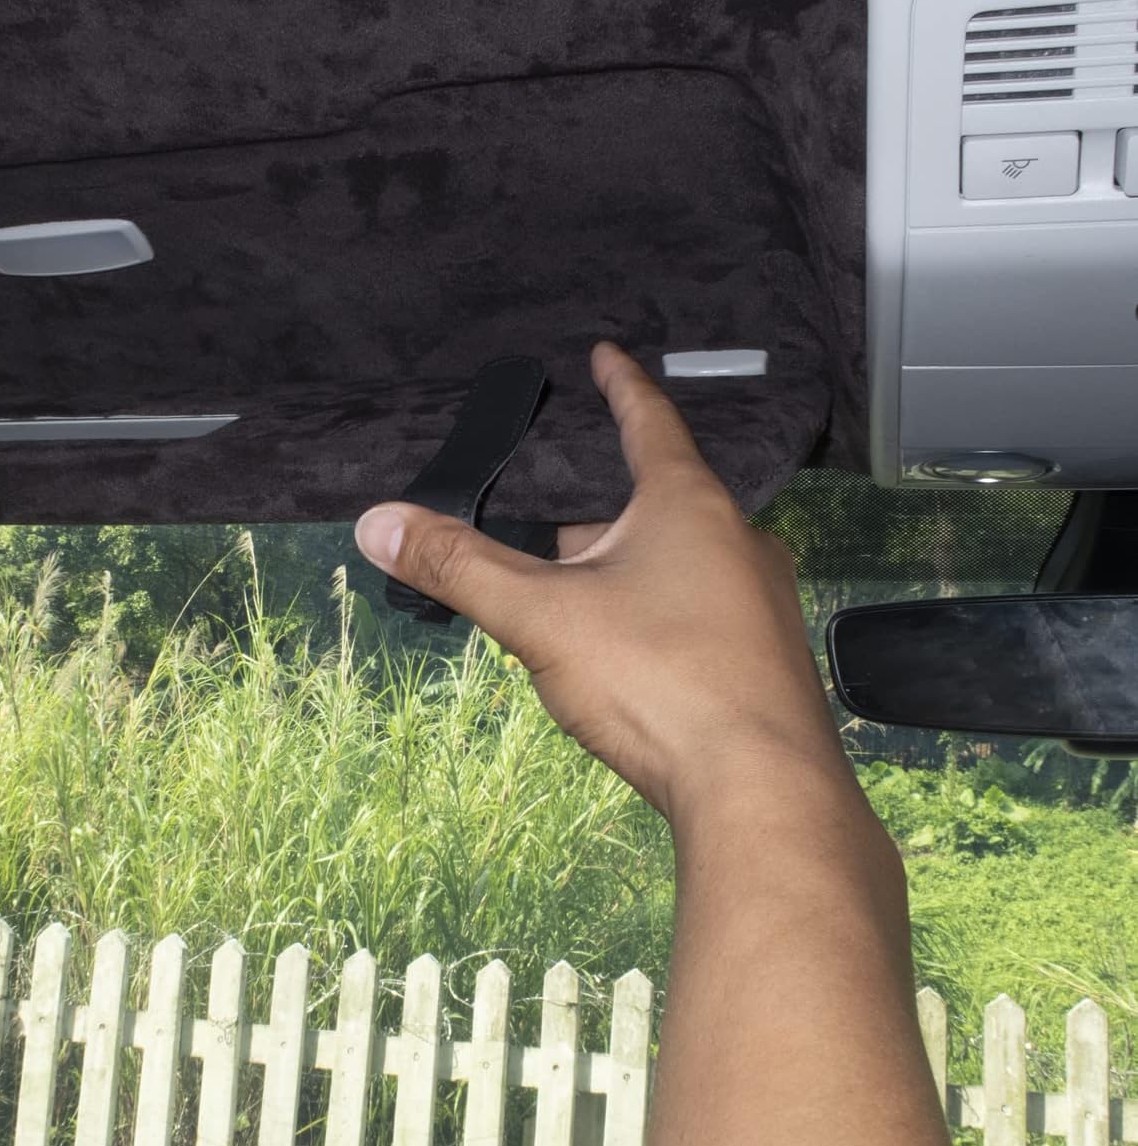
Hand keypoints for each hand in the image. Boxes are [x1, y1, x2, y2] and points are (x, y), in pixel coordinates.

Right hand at [354, 342, 845, 824]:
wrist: (761, 791)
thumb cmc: (656, 679)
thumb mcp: (543, 618)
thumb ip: (460, 568)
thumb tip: (375, 523)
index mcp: (689, 506)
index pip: (650, 422)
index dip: (621, 386)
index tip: (606, 354)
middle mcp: (740, 540)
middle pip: (656, 506)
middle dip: (598, 519)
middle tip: (546, 539)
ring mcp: (762, 603)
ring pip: (680, 565)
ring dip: (628, 574)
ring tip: (578, 610)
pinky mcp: (768, 662)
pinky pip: (703, 614)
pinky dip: (659, 617)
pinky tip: (632, 663)